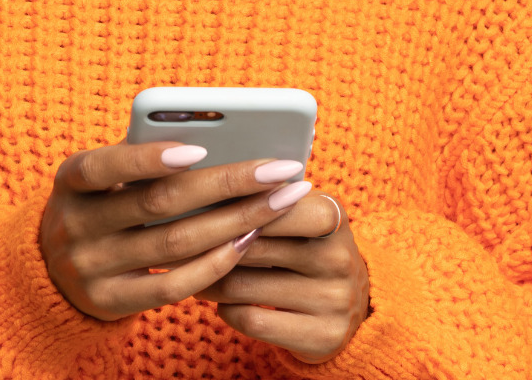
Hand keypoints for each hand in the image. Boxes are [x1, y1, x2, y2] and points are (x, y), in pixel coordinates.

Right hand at [38, 139, 310, 320]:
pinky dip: (214, 263)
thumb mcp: (107, 175)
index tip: (201, 148)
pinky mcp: (110, 302)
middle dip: (227, 184)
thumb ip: (146, 154)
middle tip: (280, 170)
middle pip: (158, 203)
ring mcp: (89, 268)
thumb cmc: (103, 203)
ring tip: (280, 203)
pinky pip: (171, 287)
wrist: (54, 269)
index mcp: (72, 180)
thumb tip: (222, 133)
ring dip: (235, 221)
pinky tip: (248, 241)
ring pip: (174, 244)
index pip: (105, 165)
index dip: (149, 158)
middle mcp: (75, 224)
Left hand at [193, 188, 370, 364]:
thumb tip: (204, 195)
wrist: (353, 307)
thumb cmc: (309, 250)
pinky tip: (224, 303)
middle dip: (209, 246)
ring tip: (194, 275)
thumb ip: (265, 201)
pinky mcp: (322, 336)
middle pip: (251, 246)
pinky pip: (252, 320)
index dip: (234, 210)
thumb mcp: (303, 218)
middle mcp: (339, 257)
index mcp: (334, 215)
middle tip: (179, 244)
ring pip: (243, 286)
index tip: (201, 211)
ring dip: (209, 281)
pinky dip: (227, 311)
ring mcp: (334, 299)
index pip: (276, 206)